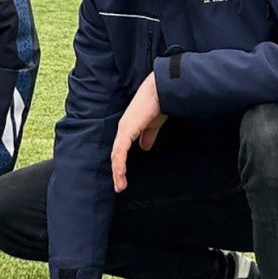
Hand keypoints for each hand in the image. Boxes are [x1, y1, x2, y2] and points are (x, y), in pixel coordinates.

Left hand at [109, 72, 166, 192]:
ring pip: (116, 156)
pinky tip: (120, 175)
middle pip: (116, 154)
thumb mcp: (153, 125)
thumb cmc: (158, 104)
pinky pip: (120, 152)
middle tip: (119, 186)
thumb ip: (148, 136)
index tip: (123, 178)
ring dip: (117, 172)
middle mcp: (123, 129)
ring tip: (120, 186)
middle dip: (117, 172)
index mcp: (128, 128)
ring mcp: (123, 130)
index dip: (120, 164)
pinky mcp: (126, 130)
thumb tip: (145, 147)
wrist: (161, 91)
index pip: (120, 149)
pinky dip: (119, 165)